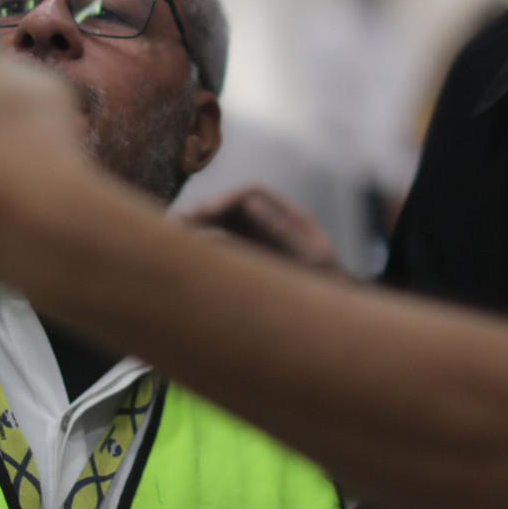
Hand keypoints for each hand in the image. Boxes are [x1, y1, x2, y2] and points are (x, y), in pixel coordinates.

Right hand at [179, 184, 345, 274]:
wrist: (334, 314)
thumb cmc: (326, 284)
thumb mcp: (310, 257)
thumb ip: (280, 230)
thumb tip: (249, 204)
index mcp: (291, 216)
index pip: (252, 194)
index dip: (227, 198)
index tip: (206, 211)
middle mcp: (273, 223)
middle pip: (233, 207)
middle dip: (206, 211)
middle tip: (180, 222)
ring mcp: (261, 241)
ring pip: (223, 225)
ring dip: (200, 227)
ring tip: (173, 234)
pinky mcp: (250, 259)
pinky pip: (223, 247)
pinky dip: (205, 246)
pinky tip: (187, 254)